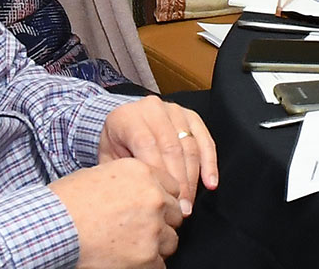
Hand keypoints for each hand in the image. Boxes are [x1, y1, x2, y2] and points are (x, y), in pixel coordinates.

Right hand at [50, 158, 180, 268]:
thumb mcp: (101, 174)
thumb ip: (131, 182)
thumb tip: (141, 193)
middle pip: (174, 214)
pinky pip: (159, 264)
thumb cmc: (67, 202)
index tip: (150, 209)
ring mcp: (153, 228)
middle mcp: (153, 197)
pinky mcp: (147, 256)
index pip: (172, 188)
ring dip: (155, 245)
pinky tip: (126, 259)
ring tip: (129, 246)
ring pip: (170, 240)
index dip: (160, 201)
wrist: (54, 227)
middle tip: (138, 230)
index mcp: (143, 173)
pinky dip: (146, 265)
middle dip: (160, 223)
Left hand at [98, 96, 218, 217]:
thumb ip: (121, 172)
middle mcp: (152, 108)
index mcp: (128, 116)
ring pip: (189, 145)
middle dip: (178, 182)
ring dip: (192, 178)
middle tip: (180, 209)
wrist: (125, 123)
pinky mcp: (191, 116)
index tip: (164, 201)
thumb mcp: (108, 157)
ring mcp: (174, 110)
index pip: (147, 145)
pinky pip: (205, 139)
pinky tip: (210, 183)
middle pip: (171, 147)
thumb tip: (136, 198)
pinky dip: (210, 162)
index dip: (159, 174)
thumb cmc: (116, 145)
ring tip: (189, 203)